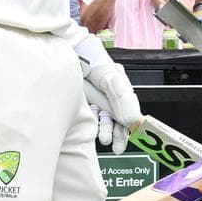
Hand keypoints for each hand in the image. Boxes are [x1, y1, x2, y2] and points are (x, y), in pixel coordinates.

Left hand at [77, 36, 140, 153]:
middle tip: (117, 147)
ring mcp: (96, 100)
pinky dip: (94, 128)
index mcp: (121, 89)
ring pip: (105, 121)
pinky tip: (95, 134)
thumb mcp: (111, 77)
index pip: (131, 110)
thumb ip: (122, 97)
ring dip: (107, 132)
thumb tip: (132, 119)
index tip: (133, 135)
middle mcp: (110, 96)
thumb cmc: (90, 59)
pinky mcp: (82, 104)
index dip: (133, 124)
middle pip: (119, 119)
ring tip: (105, 140)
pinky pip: (90, 119)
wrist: (68, 52)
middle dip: (119, 134)